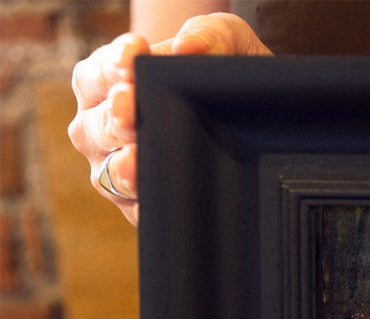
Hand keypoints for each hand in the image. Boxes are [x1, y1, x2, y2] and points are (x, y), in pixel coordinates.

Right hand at [69, 13, 271, 225]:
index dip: (111, 66)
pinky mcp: (140, 206)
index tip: (133, 58)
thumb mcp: (229, 44)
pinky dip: (148, 207)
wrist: (252, 122)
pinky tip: (163, 201)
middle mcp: (101, 127)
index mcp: (107, 82)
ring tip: (137, 160)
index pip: (96, 74)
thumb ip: (212, 34)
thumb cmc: (225, 73)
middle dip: (115, 117)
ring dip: (122, 167)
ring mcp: (117, 169)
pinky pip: (139, 211)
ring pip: (108, 173)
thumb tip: (188, 47)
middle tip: (131, 109)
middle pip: (96, 126)